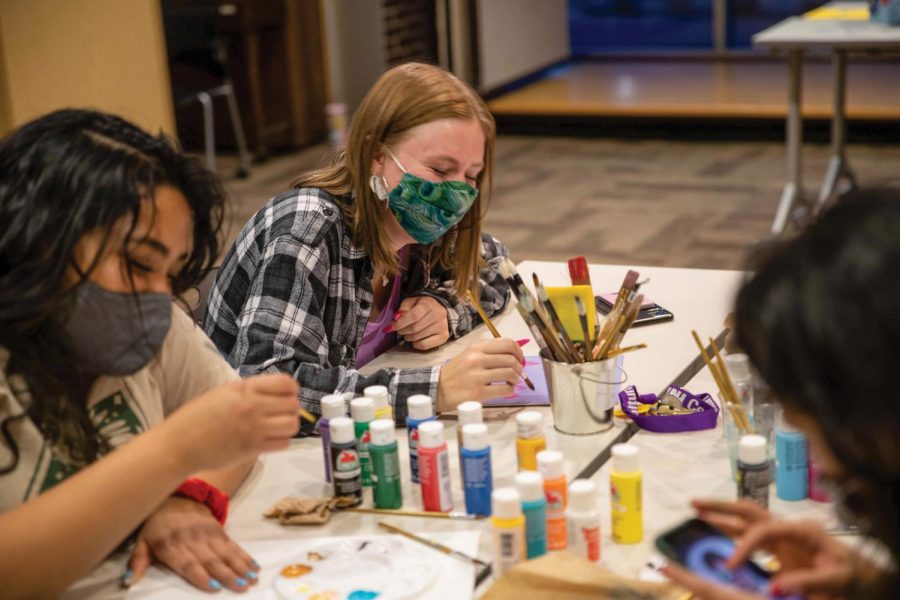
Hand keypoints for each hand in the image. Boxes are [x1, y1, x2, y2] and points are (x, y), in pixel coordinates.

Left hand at [125, 497, 258, 592]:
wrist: (175, 495)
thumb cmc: (156, 525)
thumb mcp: (141, 541)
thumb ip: (137, 562)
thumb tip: (128, 582)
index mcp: (170, 545)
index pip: (187, 563)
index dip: (200, 575)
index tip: (213, 587)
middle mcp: (191, 539)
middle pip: (211, 560)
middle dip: (228, 575)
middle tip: (242, 587)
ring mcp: (208, 534)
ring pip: (226, 553)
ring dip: (241, 567)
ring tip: (253, 579)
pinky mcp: (218, 530)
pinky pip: (233, 545)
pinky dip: (244, 556)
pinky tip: (254, 566)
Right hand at [164, 373, 299, 472]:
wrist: (179, 445)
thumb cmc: (197, 417)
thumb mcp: (223, 393)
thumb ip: (249, 391)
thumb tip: (275, 393)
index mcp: (244, 388)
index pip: (285, 383)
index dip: (292, 389)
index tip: (287, 395)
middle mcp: (252, 406)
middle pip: (293, 404)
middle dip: (292, 408)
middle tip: (282, 413)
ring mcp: (254, 428)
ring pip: (292, 424)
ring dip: (289, 425)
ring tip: (278, 427)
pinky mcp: (253, 449)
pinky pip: (283, 443)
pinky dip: (282, 441)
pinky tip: (271, 439)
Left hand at [390, 296, 449, 349]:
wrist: (438, 309)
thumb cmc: (421, 306)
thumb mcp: (410, 302)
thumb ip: (403, 309)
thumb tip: (396, 319)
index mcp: (429, 304)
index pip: (413, 316)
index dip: (400, 323)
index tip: (390, 327)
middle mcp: (438, 315)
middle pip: (415, 328)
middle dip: (402, 331)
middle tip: (399, 329)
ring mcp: (442, 327)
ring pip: (418, 338)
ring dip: (408, 337)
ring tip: (408, 333)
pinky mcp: (444, 337)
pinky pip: (424, 346)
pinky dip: (416, 344)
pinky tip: (416, 338)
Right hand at [437, 338, 523, 409]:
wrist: (438, 388)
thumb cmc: (456, 372)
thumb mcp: (470, 355)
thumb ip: (489, 352)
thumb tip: (513, 356)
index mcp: (476, 347)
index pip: (507, 343)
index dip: (518, 351)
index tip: (519, 359)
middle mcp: (477, 359)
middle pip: (511, 359)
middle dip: (519, 367)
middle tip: (517, 372)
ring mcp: (477, 376)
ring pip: (510, 373)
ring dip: (516, 378)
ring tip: (511, 382)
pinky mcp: (478, 393)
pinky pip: (504, 389)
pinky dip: (510, 390)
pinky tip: (506, 390)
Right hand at [662, 500, 860, 599]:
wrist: (860, 577)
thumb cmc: (851, 576)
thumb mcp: (836, 579)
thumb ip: (808, 581)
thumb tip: (773, 586)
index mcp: (802, 531)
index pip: (764, 531)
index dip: (744, 545)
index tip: (729, 566)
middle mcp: (788, 527)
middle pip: (749, 509)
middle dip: (720, 506)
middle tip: (693, 504)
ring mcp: (782, 535)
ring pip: (746, 518)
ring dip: (721, 514)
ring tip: (695, 511)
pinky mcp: (779, 547)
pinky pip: (749, 534)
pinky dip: (730, 530)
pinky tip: (713, 530)